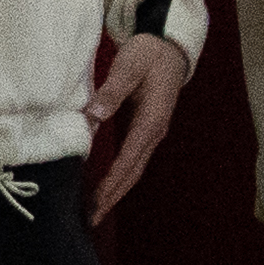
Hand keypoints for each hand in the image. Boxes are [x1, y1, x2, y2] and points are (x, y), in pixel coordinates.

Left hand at [85, 28, 186, 225]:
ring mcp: (152, 132)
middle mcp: (155, 132)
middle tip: (92, 218)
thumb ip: (112, 91)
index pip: (129, 159)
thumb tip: (93, 116)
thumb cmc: (149, 53)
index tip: (97, 200)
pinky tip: (106, 186)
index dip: (112, 182)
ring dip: (116, 191)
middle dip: (113, 196)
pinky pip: (133, 160)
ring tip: (96, 210)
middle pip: (133, 172)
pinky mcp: (146, 130)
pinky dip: (120, 177)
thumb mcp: (130, 65)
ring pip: (134, 169)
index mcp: (152, 120)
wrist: (171, 45)